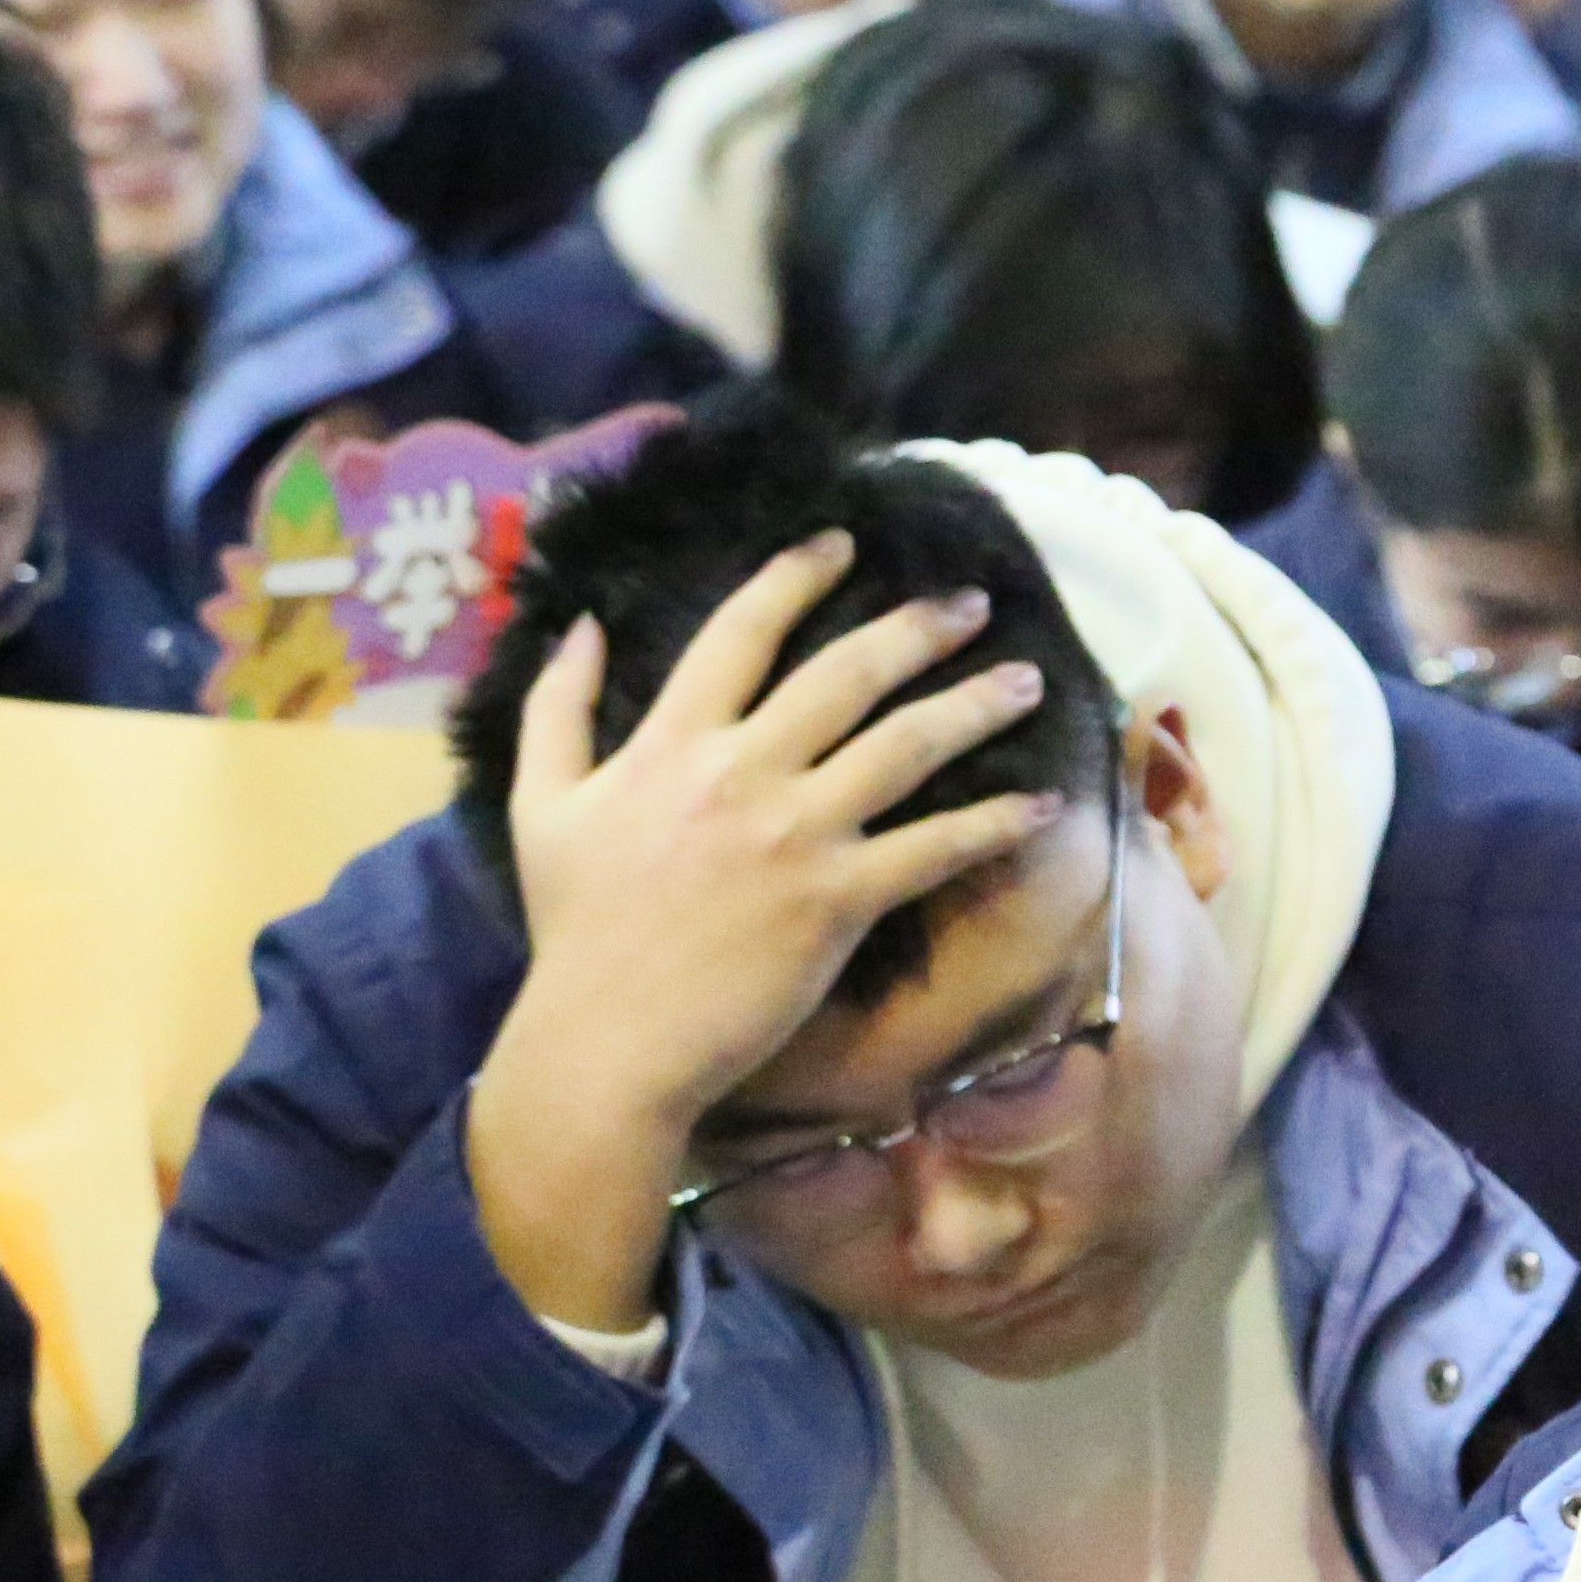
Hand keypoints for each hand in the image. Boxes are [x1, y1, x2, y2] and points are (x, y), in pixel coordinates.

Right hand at [462, 537, 1062, 1331]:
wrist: (608, 1038)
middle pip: (847, 674)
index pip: (742, 632)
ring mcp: (796, 834)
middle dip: (918, 628)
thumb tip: (582, 627)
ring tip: (1028, 681)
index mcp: (671, 742)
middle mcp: (741, 772)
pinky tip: (1041, 805)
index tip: (841, 543)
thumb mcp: (539, 803)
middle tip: (973, 601)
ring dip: (976, 708)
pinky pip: (933, 848)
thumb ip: (556, 707)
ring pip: (906, 747)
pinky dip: (993, 825)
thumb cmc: (575, 927)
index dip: (795, 576)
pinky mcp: (838, 900)